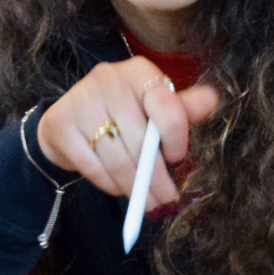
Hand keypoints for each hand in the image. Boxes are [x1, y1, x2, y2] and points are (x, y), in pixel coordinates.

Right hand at [32, 59, 223, 207]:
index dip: (175, 136)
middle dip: (156, 177)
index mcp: (138, 71)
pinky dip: (110, 184)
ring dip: (135, 187)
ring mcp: (80, 101)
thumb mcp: (154, 106)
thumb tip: (212, 99)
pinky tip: (120, 191)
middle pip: (139, 139)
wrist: (69, 117)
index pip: (164, 104)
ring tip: (148, 203)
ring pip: (116, 157)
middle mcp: (108, 79)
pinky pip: (92, 166)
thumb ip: (181, 108)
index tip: (177, 158)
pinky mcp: (60, 125)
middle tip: (167, 200)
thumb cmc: (123, 112)